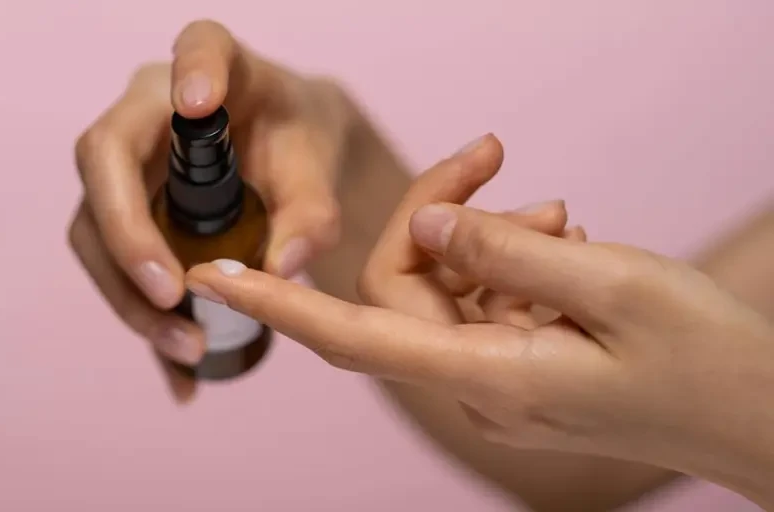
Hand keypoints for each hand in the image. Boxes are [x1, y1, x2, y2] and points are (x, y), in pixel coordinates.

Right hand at [69, 20, 356, 400]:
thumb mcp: (320, 170)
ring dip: (129, 296)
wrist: (286, 156)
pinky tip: (179, 372)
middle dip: (129, 236)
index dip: (192, 68)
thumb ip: (313, 213)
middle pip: (105, 162)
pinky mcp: (120, 210)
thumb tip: (281, 267)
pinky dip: (142, 321)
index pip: (199, 47)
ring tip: (188, 347)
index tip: (198, 100)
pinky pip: (112, 266)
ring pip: (92, 227)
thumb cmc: (300, 144)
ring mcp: (124, 161)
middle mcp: (151, 108)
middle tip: (173, 298)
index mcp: (216, 66)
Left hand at [183, 138, 773, 505]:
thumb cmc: (705, 360)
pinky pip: (485, 300)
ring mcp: (497, 377)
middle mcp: (475, 382)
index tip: (214, 275)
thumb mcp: (614, 284)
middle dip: (439, 210)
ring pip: (450, 285)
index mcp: (486, 374)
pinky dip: (513, 260)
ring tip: (566, 215)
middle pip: (405, 283)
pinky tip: (566, 236)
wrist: (762, 418)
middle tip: (498, 156)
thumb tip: (429, 222)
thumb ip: (508, 251)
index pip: (351, 334)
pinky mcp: (521, 364)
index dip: (276, 304)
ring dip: (493, 235)